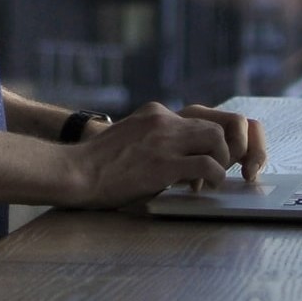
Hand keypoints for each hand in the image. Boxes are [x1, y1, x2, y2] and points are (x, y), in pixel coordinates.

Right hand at [62, 102, 266, 208]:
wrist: (76, 172)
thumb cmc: (98, 163)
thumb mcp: (128, 136)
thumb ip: (152, 137)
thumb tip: (176, 154)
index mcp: (154, 113)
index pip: (198, 117)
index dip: (210, 139)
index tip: (212, 155)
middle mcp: (163, 120)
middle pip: (214, 126)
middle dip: (225, 148)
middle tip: (221, 168)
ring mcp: (164, 141)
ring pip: (217, 140)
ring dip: (222, 161)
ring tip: (214, 178)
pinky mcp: (165, 164)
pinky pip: (208, 165)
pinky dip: (215, 177)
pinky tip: (207, 187)